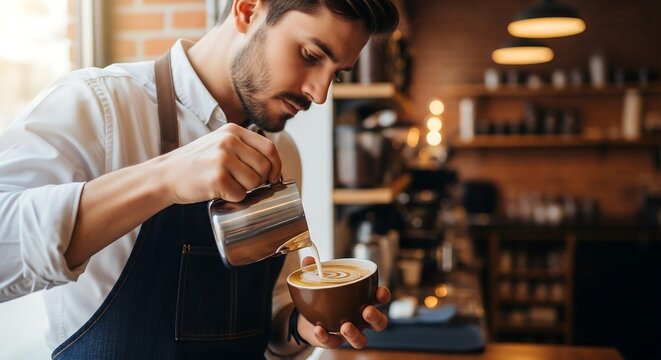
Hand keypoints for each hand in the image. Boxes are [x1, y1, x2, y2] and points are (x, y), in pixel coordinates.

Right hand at [157, 123, 281, 202]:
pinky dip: (233, 198)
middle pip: (264, 167)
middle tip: (243, 184)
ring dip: (246, 190)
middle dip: (260, 181)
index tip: (273, 177)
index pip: (269, 148)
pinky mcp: (217, 177)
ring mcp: (223, 159)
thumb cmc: (195, 163)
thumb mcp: (219, 143)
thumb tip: (273, 166)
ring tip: (228, 184)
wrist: (166, 175)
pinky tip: (219, 191)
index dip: (276, 165)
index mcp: (233, 131)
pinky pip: (240, 195)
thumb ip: (243, 147)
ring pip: (255, 182)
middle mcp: (229, 141)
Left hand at [296, 256, 390, 348]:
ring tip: (346, 326)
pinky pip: (333, 343)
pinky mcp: (333, 341)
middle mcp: (360, 319)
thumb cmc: (324, 296)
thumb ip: (315, 269)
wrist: (308, 317)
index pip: (380, 299)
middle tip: (367, 311)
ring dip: (356, 335)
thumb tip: (309, 259)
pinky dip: (326, 337)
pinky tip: (319, 329)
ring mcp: (349, 332)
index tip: (379, 291)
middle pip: (379, 323)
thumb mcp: (322, 281)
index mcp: (363, 301)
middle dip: (376, 318)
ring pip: (361, 341)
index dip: (383, 296)